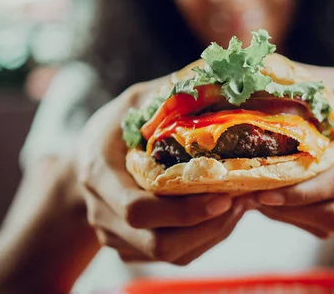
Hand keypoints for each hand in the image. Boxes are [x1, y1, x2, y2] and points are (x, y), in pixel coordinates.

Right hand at [76, 81, 249, 264]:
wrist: (88, 160)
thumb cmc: (116, 126)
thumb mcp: (135, 101)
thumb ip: (167, 95)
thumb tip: (217, 80)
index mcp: (99, 176)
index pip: (138, 210)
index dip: (183, 210)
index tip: (225, 196)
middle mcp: (104, 213)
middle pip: (158, 243)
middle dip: (208, 227)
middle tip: (244, 201)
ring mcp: (116, 236)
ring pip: (170, 254)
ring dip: (213, 234)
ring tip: (242, 204)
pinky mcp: (131, 247)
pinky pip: (174, 254)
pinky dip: (204, 238)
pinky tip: (224, 213)